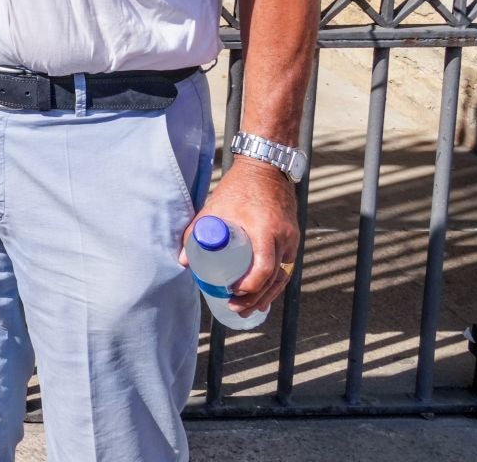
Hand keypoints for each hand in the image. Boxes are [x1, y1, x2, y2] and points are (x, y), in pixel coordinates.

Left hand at [181, 157, 298, 316]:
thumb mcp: (214, 206)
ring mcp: (291, 238)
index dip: (250, 286)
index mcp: (264, 229)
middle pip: (274, 278)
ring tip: (249, 309)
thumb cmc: (238, 187)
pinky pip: (286, 266)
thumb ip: (197, 231)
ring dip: (267, 296)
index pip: (264, 268)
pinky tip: (265, 295)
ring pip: (283, 276)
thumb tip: (183, 260)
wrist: (266, 167)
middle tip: (236, 309)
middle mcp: (283, 236)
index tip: (233, 292)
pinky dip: (275, 283)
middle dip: (256, 298)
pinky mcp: (293, 237)